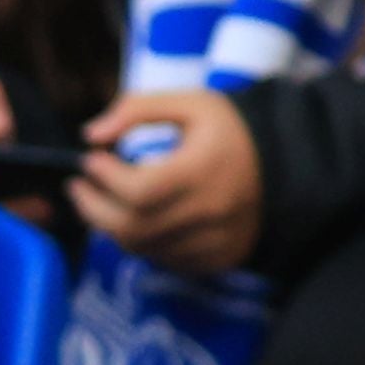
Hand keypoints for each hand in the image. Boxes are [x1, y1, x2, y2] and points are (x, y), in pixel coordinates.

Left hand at [75, 88, 259, 272]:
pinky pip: (162, 260)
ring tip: (102, 200)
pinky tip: (137, 217)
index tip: (90, 159)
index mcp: (206, 171)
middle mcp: (213, 212)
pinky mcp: (217, 258)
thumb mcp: (191, 104)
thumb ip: (137, 109)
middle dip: (93, 207)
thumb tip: (91, 134)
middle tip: (78, 186)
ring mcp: (216, 241)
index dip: (105, 178)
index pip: (139, 191)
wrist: (285, 164)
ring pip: (142, 247)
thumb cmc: (229, 131)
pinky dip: (140, 241)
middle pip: (132, 227)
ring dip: (112, 225)